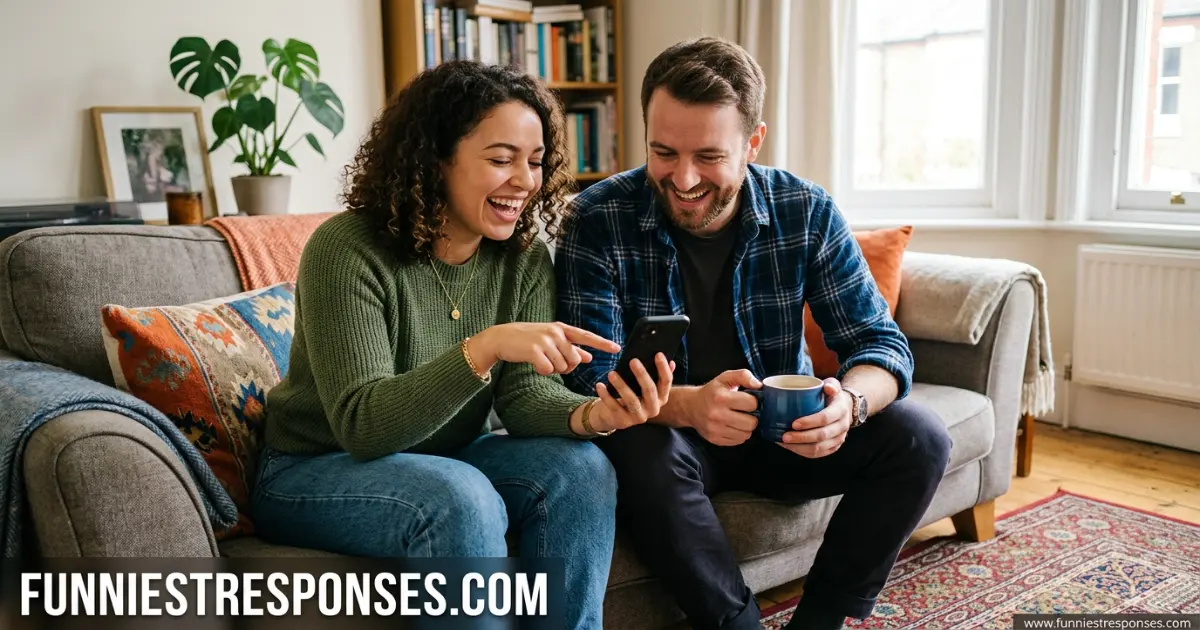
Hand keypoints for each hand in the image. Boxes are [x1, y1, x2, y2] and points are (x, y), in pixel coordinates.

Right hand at [468, 322, 620, 375]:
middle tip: (552, 361)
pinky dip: (543, 371)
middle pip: (574, 359)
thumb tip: (589, 357)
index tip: (617, 348)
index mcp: (562, 329)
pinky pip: (548, 370)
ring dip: (553, 369)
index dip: (602, 343)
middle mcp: (556, 333)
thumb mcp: (551, 340)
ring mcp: (545, 340)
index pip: (586, 336)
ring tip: (541, 359)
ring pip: (562, 366)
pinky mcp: (534, 350)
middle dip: (566, 366)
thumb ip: (570, 348)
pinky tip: (535, 364)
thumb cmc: (528, 340)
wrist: (502, 338)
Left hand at [591, 353, 675, 430]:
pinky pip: (614, 406)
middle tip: (633, 360)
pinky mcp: (624, 421)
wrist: (614, 416)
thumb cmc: (632, 394)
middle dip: (642, 374)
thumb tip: (670, 361)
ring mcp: (639, 417)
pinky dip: (606, 395)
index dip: (663, 368)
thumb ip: (655, 375)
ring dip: (621, 385)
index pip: (666, 382)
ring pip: (631, 400)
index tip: (658, 354)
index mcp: (661, 398)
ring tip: (611, 373)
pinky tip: (600, 385)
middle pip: (650, 390)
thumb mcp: (643, 386)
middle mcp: (653, 408)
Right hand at [683, 369, 761, 446]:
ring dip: (746, 427)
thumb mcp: (725, 377)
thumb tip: (758, 385)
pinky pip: (738, 441)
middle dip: (752, 417)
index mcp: (721, 397)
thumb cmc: (712, 391)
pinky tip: (733, 426)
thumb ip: (743, 376)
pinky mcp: (715, 439)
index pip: (751, 404)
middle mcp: (717, 415)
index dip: (753, 401)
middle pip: (751, 423)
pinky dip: (739, 434)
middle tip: (745, 412)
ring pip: (746, 434)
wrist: (690, 406)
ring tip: (739, 419)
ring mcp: (715, 429)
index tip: (747, 400)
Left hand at [778, 378, 851, 457]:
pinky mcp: (833, 447)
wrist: (845, 408)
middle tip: (784, 436)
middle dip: (801, 438)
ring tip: (784, 443)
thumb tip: (826, 387)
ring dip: (799, 447)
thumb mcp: (833, 385)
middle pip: (821, 436)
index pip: (825, 418)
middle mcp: (842, 426)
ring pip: (819, 448)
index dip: (809, 422)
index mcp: (841, 410)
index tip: (793, 423)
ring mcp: (839, 439)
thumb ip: (830, 384)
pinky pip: (818, 454)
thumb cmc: (832, 396)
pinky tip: (790, 447)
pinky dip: (802, 452)